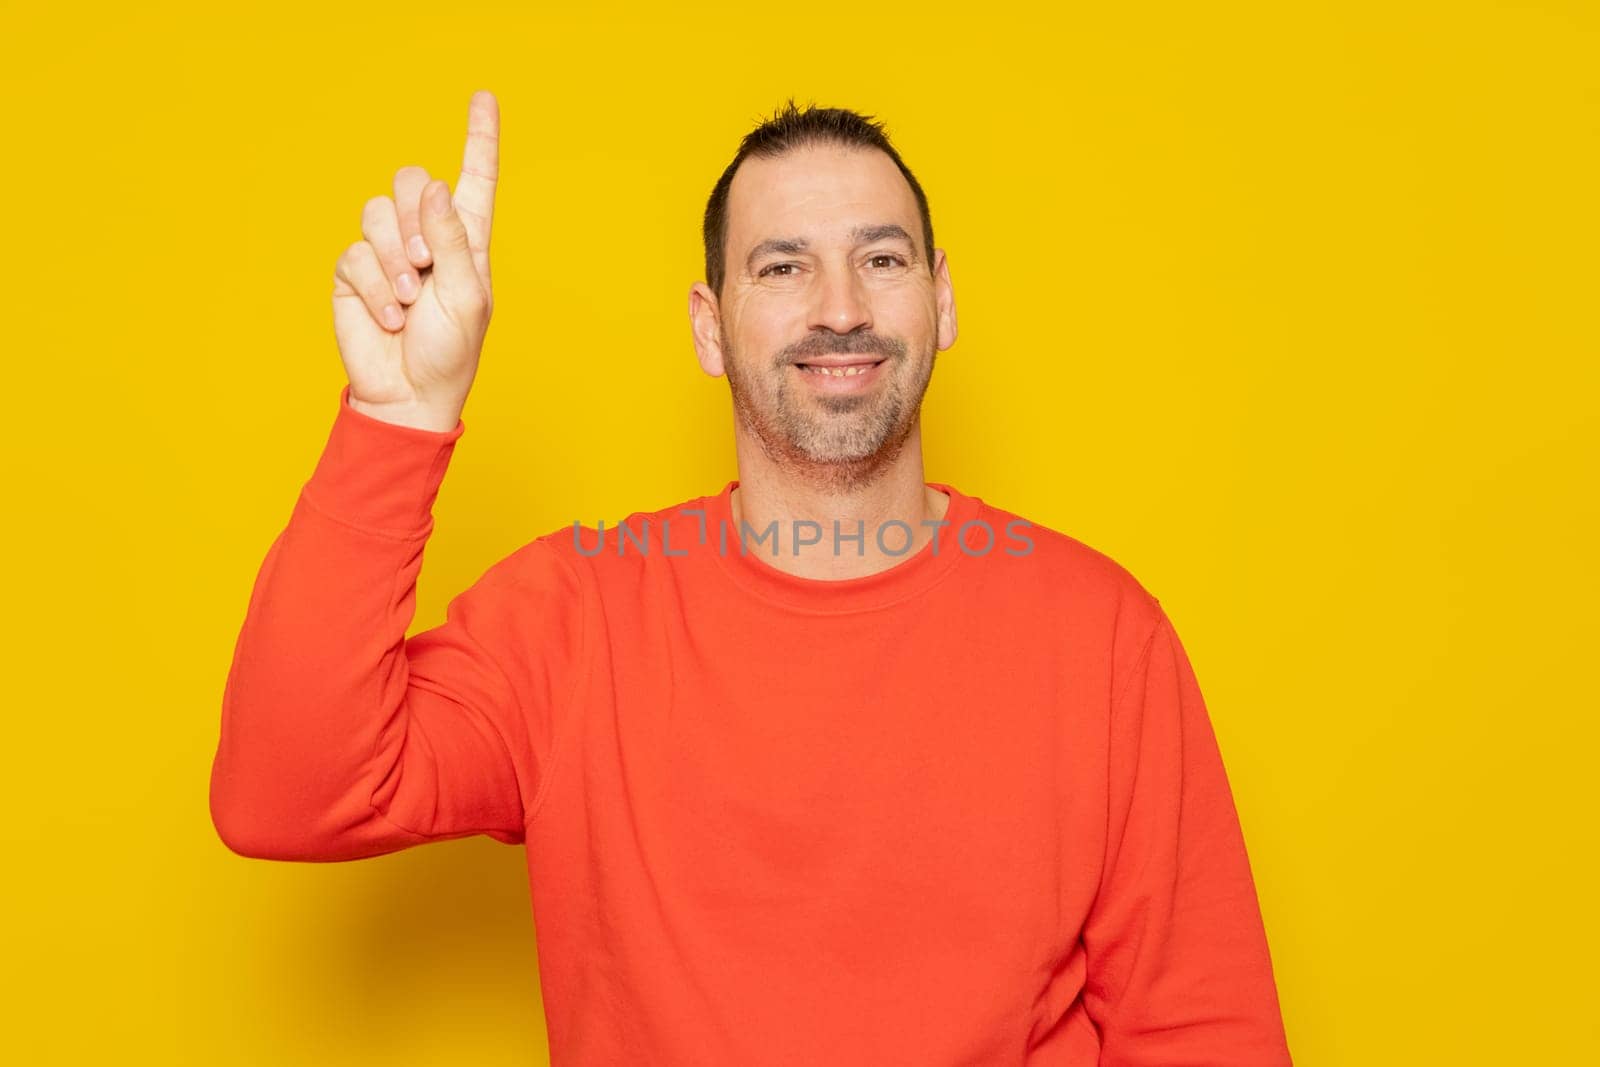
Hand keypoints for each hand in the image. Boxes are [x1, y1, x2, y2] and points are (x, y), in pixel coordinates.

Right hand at [331, 90, 499, 431]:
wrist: (408, 395)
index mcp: (466, 240)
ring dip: (396, 260)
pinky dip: (376, 287)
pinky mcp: (356, 272)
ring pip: (377, 213)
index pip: (473, 179)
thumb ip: (453, 240)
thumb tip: (434, 186)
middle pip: (411, 181)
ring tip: (409, 301)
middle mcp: (426, 237)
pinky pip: (356, 254)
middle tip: (426, 266)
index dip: (479, 139)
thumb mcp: (466, 297)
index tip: (483, 98)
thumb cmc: (449, 352)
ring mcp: (387, 252)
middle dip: (415, 218)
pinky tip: (390, 317)